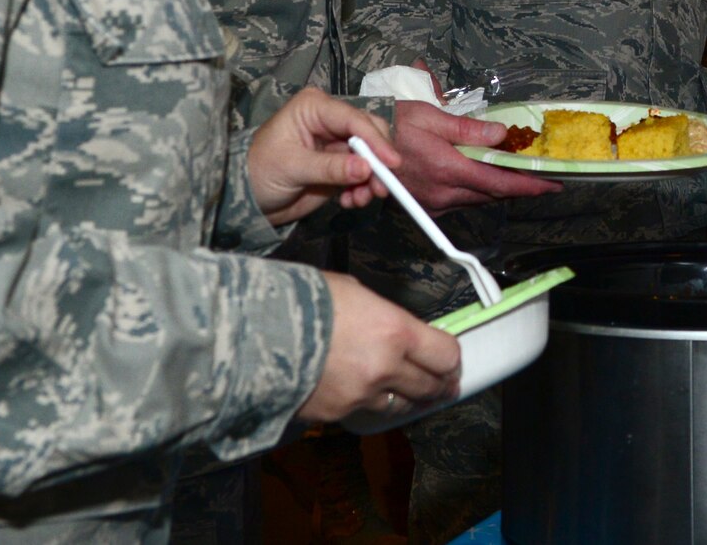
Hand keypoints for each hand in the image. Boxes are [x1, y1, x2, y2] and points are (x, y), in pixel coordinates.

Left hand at [248, 87, 400, 226]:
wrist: (247, 199)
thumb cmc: (259, 171)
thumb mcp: (292, 167)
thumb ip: (330, 167)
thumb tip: (365, 168)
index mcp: (315, 108)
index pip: (354, 119)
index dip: (376, 140)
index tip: (392, 163)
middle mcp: (330, 121)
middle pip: (370, 133)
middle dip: (378, 161)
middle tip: (381, 187)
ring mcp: (337, 143)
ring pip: (371, 156)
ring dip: (372, 179)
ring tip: (360, 200)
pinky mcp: (341, 165)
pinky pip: (364, 173)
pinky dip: (363, 188)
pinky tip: (351, 201)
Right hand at [297, 273, 462, 423]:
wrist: (254, 331)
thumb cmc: (302, 300)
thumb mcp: (355, 293)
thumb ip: (385, 318)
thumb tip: (399, 330)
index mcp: (396, 332)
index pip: (445, 355)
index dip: (452, 361)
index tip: (452, 362)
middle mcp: (384, 368)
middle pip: (430, 387)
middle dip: (439, 385)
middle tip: (443, 383)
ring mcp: (360, 395)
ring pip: (400, 406)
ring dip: (408, 399)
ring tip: (409, 393)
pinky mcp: (335, 414)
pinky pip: (363, 412)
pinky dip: (367, 404)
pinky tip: (363, 393)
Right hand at [392, 99, 560, 211]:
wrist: (358, 143)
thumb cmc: (393, 122)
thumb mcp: (430, 115)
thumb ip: (468, 129)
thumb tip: (502, 135)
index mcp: (448, 169)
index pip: (499, 184)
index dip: (529, 186)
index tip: (553, 184)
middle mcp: (443, 193)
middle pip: (492, 195)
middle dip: (520, 187)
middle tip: (544, 177)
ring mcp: (434, 202)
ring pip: (478, 198)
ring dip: (500, 189)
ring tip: (522, 175)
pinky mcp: (426, 204)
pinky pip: (461, 200)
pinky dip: (479, 190)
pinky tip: (486, 176)